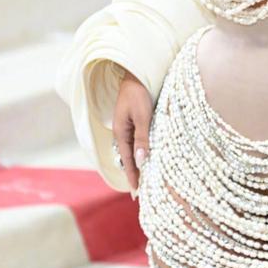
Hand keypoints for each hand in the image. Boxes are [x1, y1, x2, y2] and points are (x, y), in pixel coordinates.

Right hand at [112, 70, 152, 196]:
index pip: (128, 160)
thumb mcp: (142, 116)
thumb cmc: (139, 93)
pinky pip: (137, 141)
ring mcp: (127, 126)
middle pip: (128, 157)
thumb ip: (142, 138)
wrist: (136, 74)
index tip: (136, 193)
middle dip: (134, 173)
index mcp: (120, 132)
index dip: (132, 176)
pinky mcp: (134, 121)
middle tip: (140, 192)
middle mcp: (122, 131)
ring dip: (138, 163)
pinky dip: (141, 152)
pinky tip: (146, 156)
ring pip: (133, 150)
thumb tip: (142, 161)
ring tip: (144, 178)